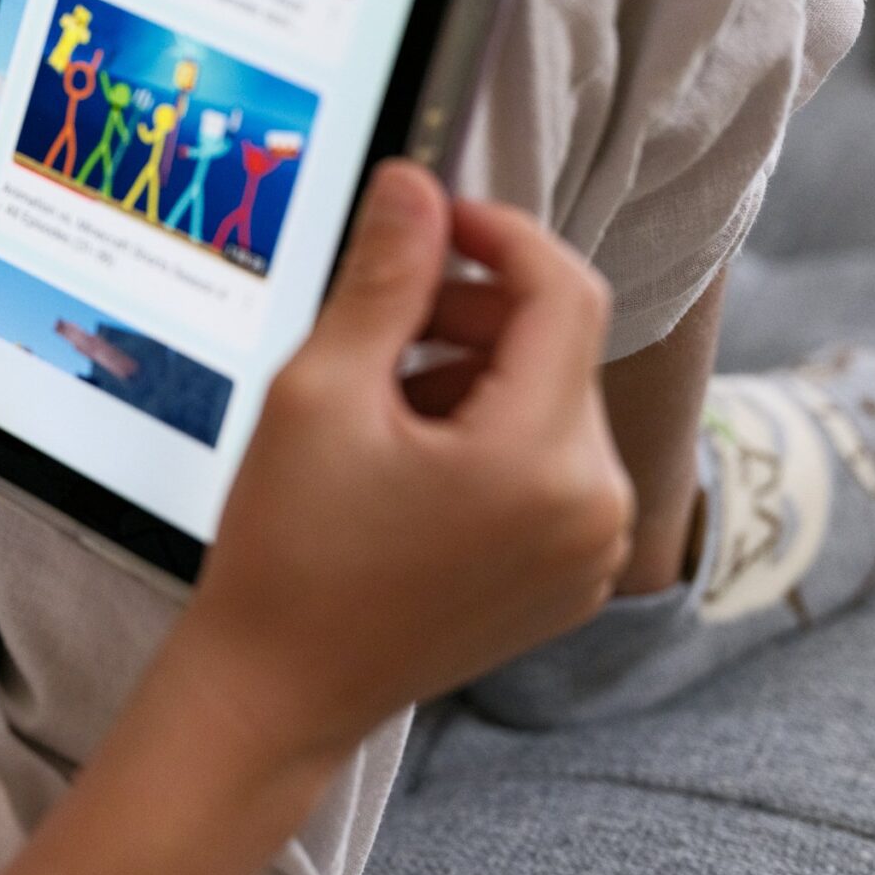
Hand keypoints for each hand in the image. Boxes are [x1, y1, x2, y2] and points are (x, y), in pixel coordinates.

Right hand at [0, 167, 626, 874]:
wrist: (278, 688)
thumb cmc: (289, 550)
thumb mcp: (323, 390)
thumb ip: (385, 277)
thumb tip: (416, 186)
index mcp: (545, 462)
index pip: (567, 292)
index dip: (499, 234)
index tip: (431, 219)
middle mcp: (596, 510)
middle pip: (557, 346)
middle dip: (470, 311)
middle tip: (375, 319)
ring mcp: (589, 552)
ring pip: (549, 400)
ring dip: (471, 372)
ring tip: (375, 402)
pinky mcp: (568, 577)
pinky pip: (546, 464)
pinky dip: (485, 434)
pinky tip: (403, 457)